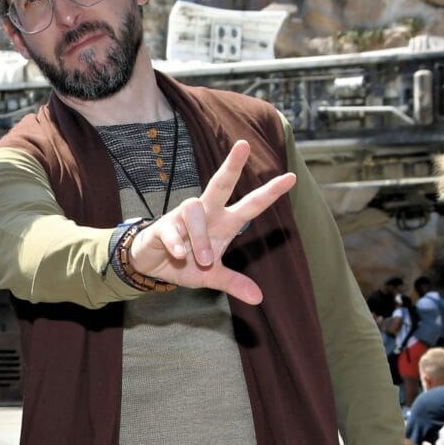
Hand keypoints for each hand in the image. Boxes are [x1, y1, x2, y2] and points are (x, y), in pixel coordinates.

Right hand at [130, 141, 295, 304]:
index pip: (250, 205)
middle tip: (243, 145)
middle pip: (220, 184)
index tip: (291, 178)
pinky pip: (172, 229)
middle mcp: (206, 213)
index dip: (269, 193)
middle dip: (232, 166)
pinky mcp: (162, 226)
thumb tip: (258, 299)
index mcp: (223, 223)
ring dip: (200, 237)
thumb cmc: (185, 264)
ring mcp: (182, 217)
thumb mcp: (212, 277)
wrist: (152, 267)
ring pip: (195, 210)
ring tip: (201, 260)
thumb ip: (233, 283)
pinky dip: (177, 242)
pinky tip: (179, 254)